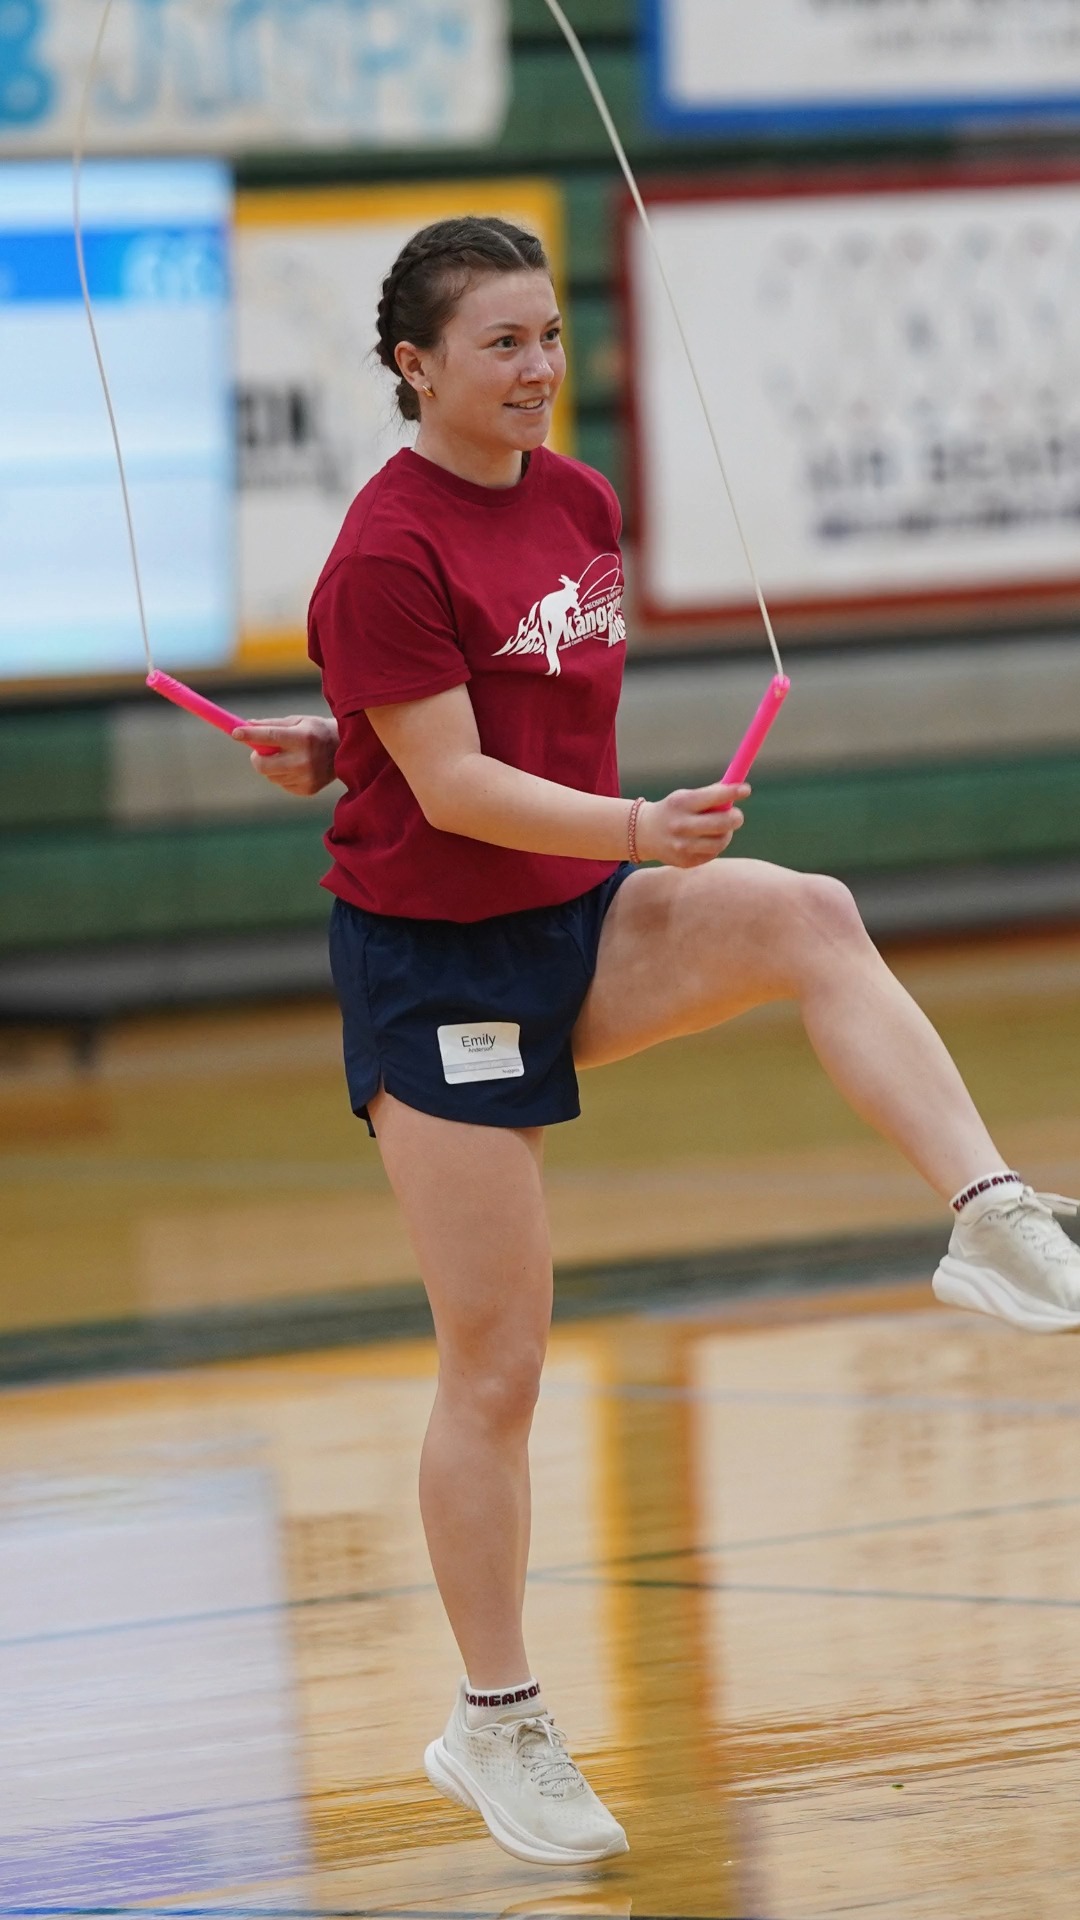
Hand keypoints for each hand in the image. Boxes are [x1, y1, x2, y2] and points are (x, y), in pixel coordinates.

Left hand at [231, 715, 338, 795]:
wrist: (345, 750)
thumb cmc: (316, 731)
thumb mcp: (297, 721)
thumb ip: (272, 724)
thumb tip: (246, 726)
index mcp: (302, 738)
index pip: (270, 736)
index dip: (250, 735)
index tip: (235, 733)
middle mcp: (304, 760)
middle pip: (263, 765)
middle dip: (256, 758)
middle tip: (259, 752)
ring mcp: (306, 777)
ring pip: (271, 775)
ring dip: (272, 766)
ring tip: (288, 758)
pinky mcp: (307, 790)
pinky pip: (281, 783)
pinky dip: (283, 775)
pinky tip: (297, 768)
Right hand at [635, 780, 749, 867]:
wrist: (645, 833)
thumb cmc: (674, 810)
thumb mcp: (686, 797)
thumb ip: (711, 794)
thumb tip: (739, 788)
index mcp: (682, 803)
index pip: (714, 797)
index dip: (733, 792)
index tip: (746, 789)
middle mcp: (681, 825)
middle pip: (721, 823)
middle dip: (736, 817)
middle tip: (737, 815)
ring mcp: (682, 846)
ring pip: (720, 842)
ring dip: (726, 833)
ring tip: (721, 828)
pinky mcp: (685, 861)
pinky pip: (712, 853)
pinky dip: (715, 845)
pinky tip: (707, 840)